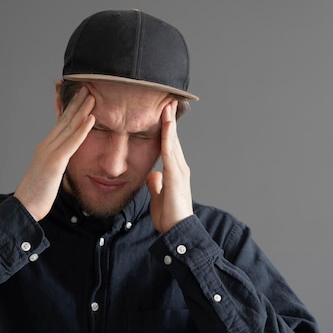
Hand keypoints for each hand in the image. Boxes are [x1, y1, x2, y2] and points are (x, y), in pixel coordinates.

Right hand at [14, 86, 95, 220]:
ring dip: (82, 110)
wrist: (25, 207)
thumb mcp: (48, 174)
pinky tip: (91, 119)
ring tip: (93, 96)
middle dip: (76, 103)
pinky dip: (82, 129)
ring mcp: (50, 152)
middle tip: (87, 87)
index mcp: (46, 148)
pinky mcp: (55, 162)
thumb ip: (55, 164)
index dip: (69, 108)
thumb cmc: (37, 194)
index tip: (79, 96)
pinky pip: (72, 143)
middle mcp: (46, 145)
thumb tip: (62, 161)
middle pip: (64, 120)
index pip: (60, 124)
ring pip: (69, 127)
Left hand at [146, 100, 193, 233]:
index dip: (166, 130)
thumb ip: (157, 185)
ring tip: (167, 107)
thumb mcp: (159, 197)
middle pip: (172, 139)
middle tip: (167, 101)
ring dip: (170, 124)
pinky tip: (166, 125)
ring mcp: (179, 170)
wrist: (177, 231)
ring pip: (173, 142)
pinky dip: (168, 137)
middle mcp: (179, 168)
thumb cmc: (169, 217)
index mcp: (174, 172)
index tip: (162, 114)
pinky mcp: (176, 175)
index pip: (169, 146)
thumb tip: (153, 175)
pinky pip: (170, 152)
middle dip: (169, 121)